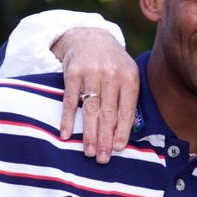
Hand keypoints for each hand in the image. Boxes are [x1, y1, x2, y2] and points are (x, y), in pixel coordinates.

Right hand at [52, 27, 138, 162]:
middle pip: (108, 113)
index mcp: (129, 77)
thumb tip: (129, 130)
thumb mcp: (128, 74)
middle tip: (102, 158)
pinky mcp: (72, 73)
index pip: (126, 109)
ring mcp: (91, 73)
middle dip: (105, 138)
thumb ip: (128, 98)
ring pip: (90, 109)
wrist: (90, 37)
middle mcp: (111, 74)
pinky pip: (70, 100)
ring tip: (89, 152)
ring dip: (89, 133)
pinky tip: (67, 134)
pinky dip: (68, 119)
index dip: (122, 130)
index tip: (118, 149)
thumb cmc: (113, 63)